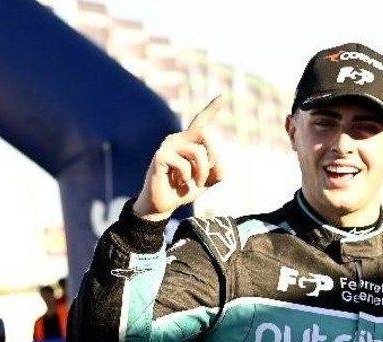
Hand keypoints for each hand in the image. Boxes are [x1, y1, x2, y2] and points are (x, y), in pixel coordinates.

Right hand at [132, 95, 226, 220]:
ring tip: (194, 182)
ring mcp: (168, 146)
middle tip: (209, 172)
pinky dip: (187, 178)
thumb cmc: (185, 189)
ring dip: (202, 172)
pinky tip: (178, 183)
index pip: (201, 121)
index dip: (212, 108)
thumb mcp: (207, 180)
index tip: (223, 95)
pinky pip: (184, 165)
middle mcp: (178, 139)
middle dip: (214, 155)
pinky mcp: (160, 156)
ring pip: (198, 152)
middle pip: (205, 133)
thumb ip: (217, 171)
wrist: (164, 203)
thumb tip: (220, 166)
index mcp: (190, 142)